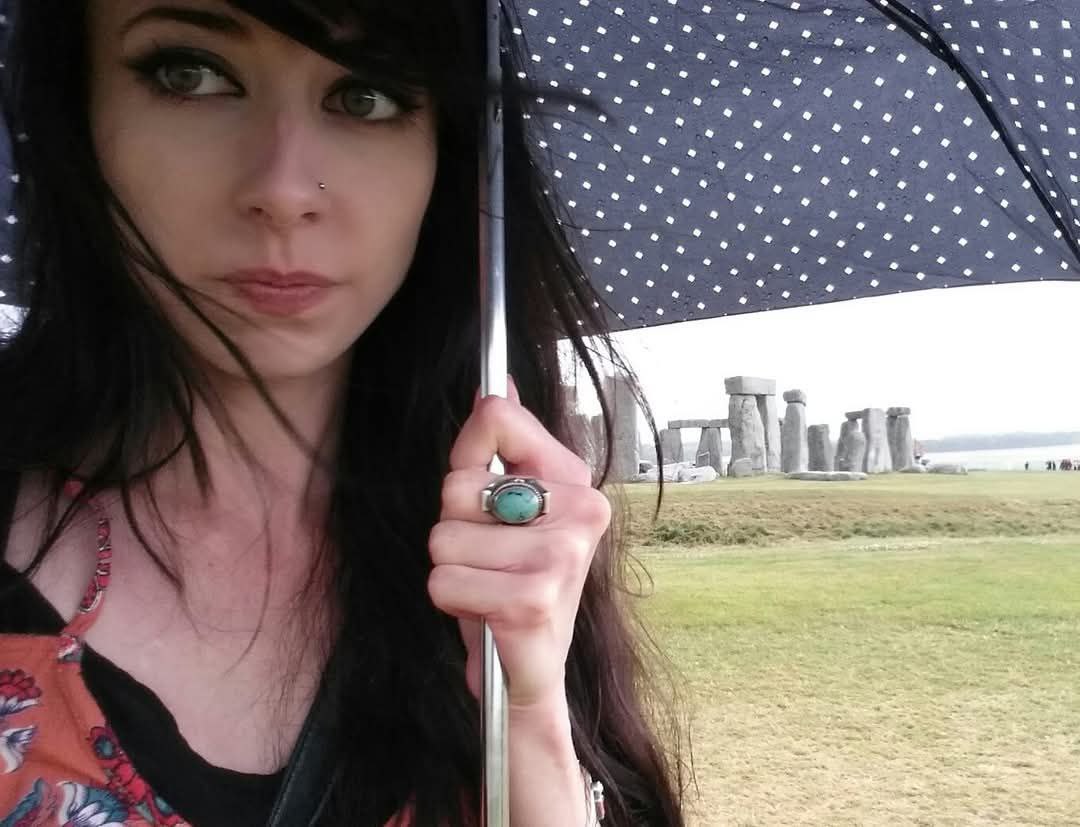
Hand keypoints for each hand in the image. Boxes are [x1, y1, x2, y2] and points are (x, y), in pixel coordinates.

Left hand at [427, 381, 611, 711]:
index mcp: (575, 479)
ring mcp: (562, 555)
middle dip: (454, 526)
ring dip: (450, 570)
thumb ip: (497, 447)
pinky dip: (451, 601)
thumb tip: (494, 384)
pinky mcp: (534, 600)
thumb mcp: (504, 511)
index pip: (497, 418)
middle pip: (457, 485)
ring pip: (443, 537)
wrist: (530, 670)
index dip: (466, 455)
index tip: (479, 492)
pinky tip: (485, 613)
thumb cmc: (512, 583)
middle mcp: (580, 510)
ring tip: (487, 587)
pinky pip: (443, 580)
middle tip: (487, 558)